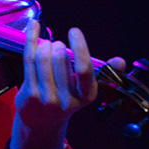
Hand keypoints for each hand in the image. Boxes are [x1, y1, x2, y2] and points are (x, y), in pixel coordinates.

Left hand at [11, 20, 123, 148]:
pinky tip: (33, 25)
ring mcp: (46, 98)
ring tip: (47, 46)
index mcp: (87, 96)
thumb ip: (103, 73)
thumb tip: (120, 61)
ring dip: (45, 44)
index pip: (85, 69)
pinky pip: (28, 60)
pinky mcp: (29, 94)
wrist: (41, 122)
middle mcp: (67, 99)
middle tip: (57, 45)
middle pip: (60, 59)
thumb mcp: (86, 89)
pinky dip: (31, 39)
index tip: (74, 30)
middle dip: (58, 45)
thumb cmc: (67, 97)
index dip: (79, 47)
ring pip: (42, 58)